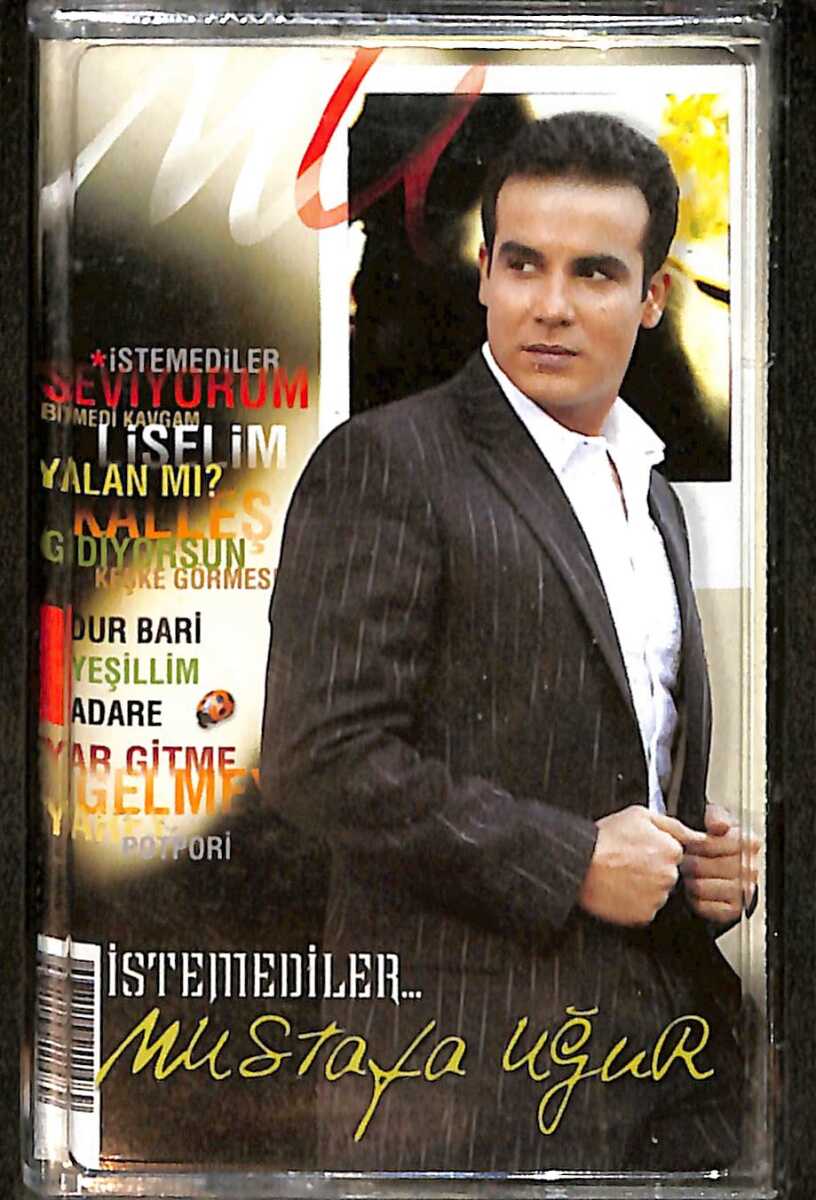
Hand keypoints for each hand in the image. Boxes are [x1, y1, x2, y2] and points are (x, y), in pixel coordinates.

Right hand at [578, 805, 705, 926]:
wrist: (580, 863)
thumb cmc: (604, 838)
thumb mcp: (639, 815)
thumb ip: (673, 825)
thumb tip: (697, 835)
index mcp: (671, 850)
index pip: (674, 854)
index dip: (654, 850)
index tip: (638, 849)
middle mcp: (669, 876)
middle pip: (667, 874)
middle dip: (651, 869)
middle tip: (627, 862)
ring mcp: (657, 897)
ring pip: (657, 893)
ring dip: (644, 887)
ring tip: (621, 875)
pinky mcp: (643, 915)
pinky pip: (645, 910)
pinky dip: (634, 903)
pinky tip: (619, 890)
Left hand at [679, 803, 760, 924]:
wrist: (729, 869)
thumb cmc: (722, 844)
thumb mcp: (720, 821)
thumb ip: (717, 816)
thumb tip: (718, 824)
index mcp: (748, 843)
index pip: (707, 844)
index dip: (693, 844)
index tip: (691, 844)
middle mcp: (749, 869)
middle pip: (700, 866)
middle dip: (689, 863)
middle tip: (689, 861)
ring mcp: (743, 892)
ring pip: (699, 886)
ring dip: (691, 881)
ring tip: (694, 875)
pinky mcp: (734, 911)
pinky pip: (703, 906)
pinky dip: (696, 900)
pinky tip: (700, 892)